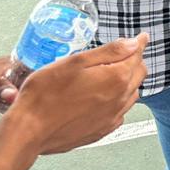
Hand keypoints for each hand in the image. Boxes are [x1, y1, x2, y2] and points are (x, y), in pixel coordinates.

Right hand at [0, 36, 147, 155]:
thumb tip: (135, 43)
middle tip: (123, 54)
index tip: (141, 38)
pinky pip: (120, 112)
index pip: (137, 56)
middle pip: (138, 74)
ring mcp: (112, 117)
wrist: (28, 131)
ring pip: (132, 94)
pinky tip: (102, 98)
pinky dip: (117, 101)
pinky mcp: (102, 131)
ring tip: (111, 75)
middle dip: (134, 61)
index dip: (138, 44)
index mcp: (116, 78)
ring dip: (127, 82)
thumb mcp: (75, 62)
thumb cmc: (45, 94)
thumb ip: (109, 51)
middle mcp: (120, 99)